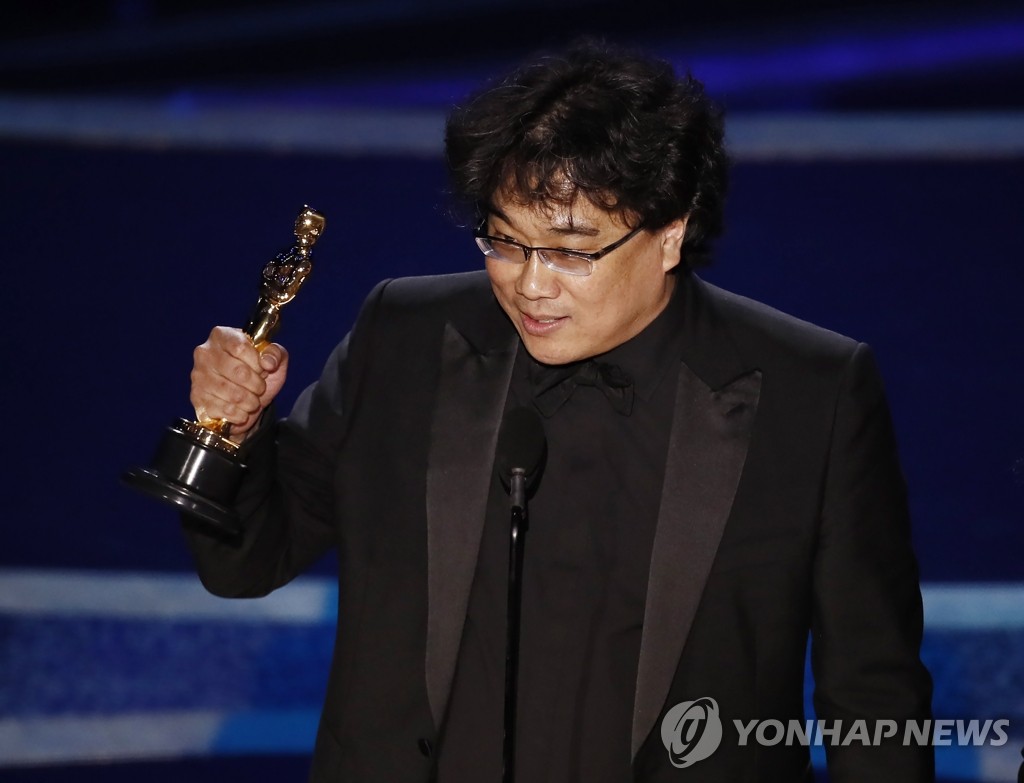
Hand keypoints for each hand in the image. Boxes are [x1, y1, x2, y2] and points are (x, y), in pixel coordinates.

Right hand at [190, 326, 287, 441]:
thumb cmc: (257, 371)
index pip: (240, 348)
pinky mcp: (197, 398)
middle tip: (260, 388)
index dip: (257, 363)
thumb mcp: (273, 358)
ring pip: (233, 394)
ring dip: (250, 402)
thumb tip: (268, 362)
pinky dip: (239, 414)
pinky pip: (224, 410)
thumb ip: (275, 353)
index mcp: (222, 336)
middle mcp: (205, 353)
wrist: (245, 396)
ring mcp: (198, 376)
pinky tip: (242, 410)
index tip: (264, 370)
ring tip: (253, 400)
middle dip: (257, 385)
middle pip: (238, 372)